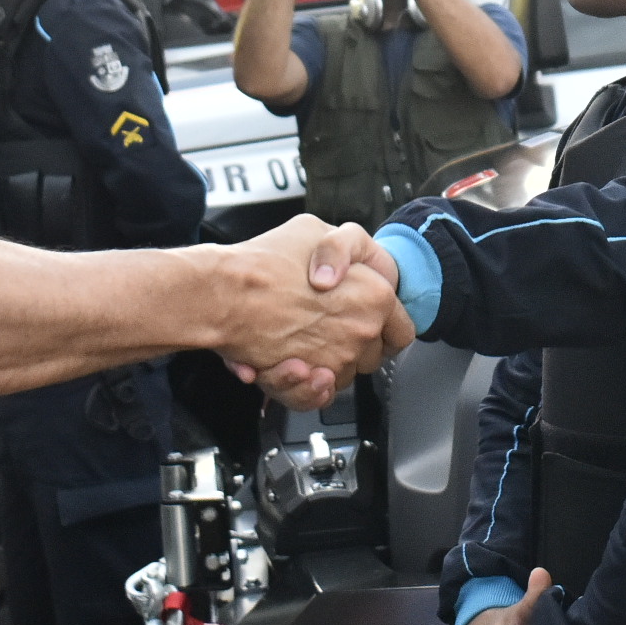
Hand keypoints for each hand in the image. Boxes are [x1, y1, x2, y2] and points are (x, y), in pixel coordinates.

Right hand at [214, 216, 408, 406]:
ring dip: (322, 364)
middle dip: (351, 346)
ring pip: (341, 376)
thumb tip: (343, 269)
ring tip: (298, 342)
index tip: (370, 327)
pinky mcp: (309, 380)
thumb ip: (341, 249)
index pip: (401, 329)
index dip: (385, 328)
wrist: (224, 292)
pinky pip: (318, 394)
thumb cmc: (266, 260)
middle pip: (370, 356)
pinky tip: (293, 366)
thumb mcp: (314, 230)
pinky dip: (306, 387)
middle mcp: (363, 330)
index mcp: (376, 294)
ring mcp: (337, 358)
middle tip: (323, 327)